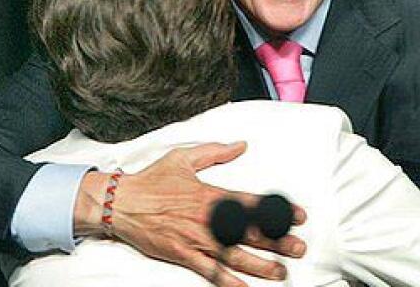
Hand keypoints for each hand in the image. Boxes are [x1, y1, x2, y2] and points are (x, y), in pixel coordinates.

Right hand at [106, 142, 306, 286]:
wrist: (121, 202)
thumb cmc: (151, 181)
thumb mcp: (183, 158)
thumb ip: (215, 151)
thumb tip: (240, 145)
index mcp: (211, 194)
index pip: (252, 203)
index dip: (277, 211)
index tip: (298, 217)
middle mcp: (207, 218)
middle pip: (249, 232)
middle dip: (277, 242)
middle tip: (298, 249)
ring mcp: (195, 238)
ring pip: (234, 255)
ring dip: (259, 265)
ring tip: (280, 273)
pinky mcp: (182, 254)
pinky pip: (209, 271)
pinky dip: (227, 282)